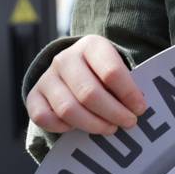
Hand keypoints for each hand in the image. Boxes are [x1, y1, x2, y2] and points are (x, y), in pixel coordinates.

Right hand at [26, 35, 148, 134]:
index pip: (111, 71)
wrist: (73, 69)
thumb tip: (139, 107)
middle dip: (113, 113)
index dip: (128, 93)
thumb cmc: (104, 72)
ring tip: (110, 128)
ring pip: (68, 109)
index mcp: (92, 45)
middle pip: (89, 93)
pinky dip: (63, 128)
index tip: (140, 108)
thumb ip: (128, 83)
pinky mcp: (33, 95)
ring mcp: (47, 77)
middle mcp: (65, 58)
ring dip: (93, 124)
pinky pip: (44, 118)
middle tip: (128, 123)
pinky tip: (79, 128)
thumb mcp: (117, 67)